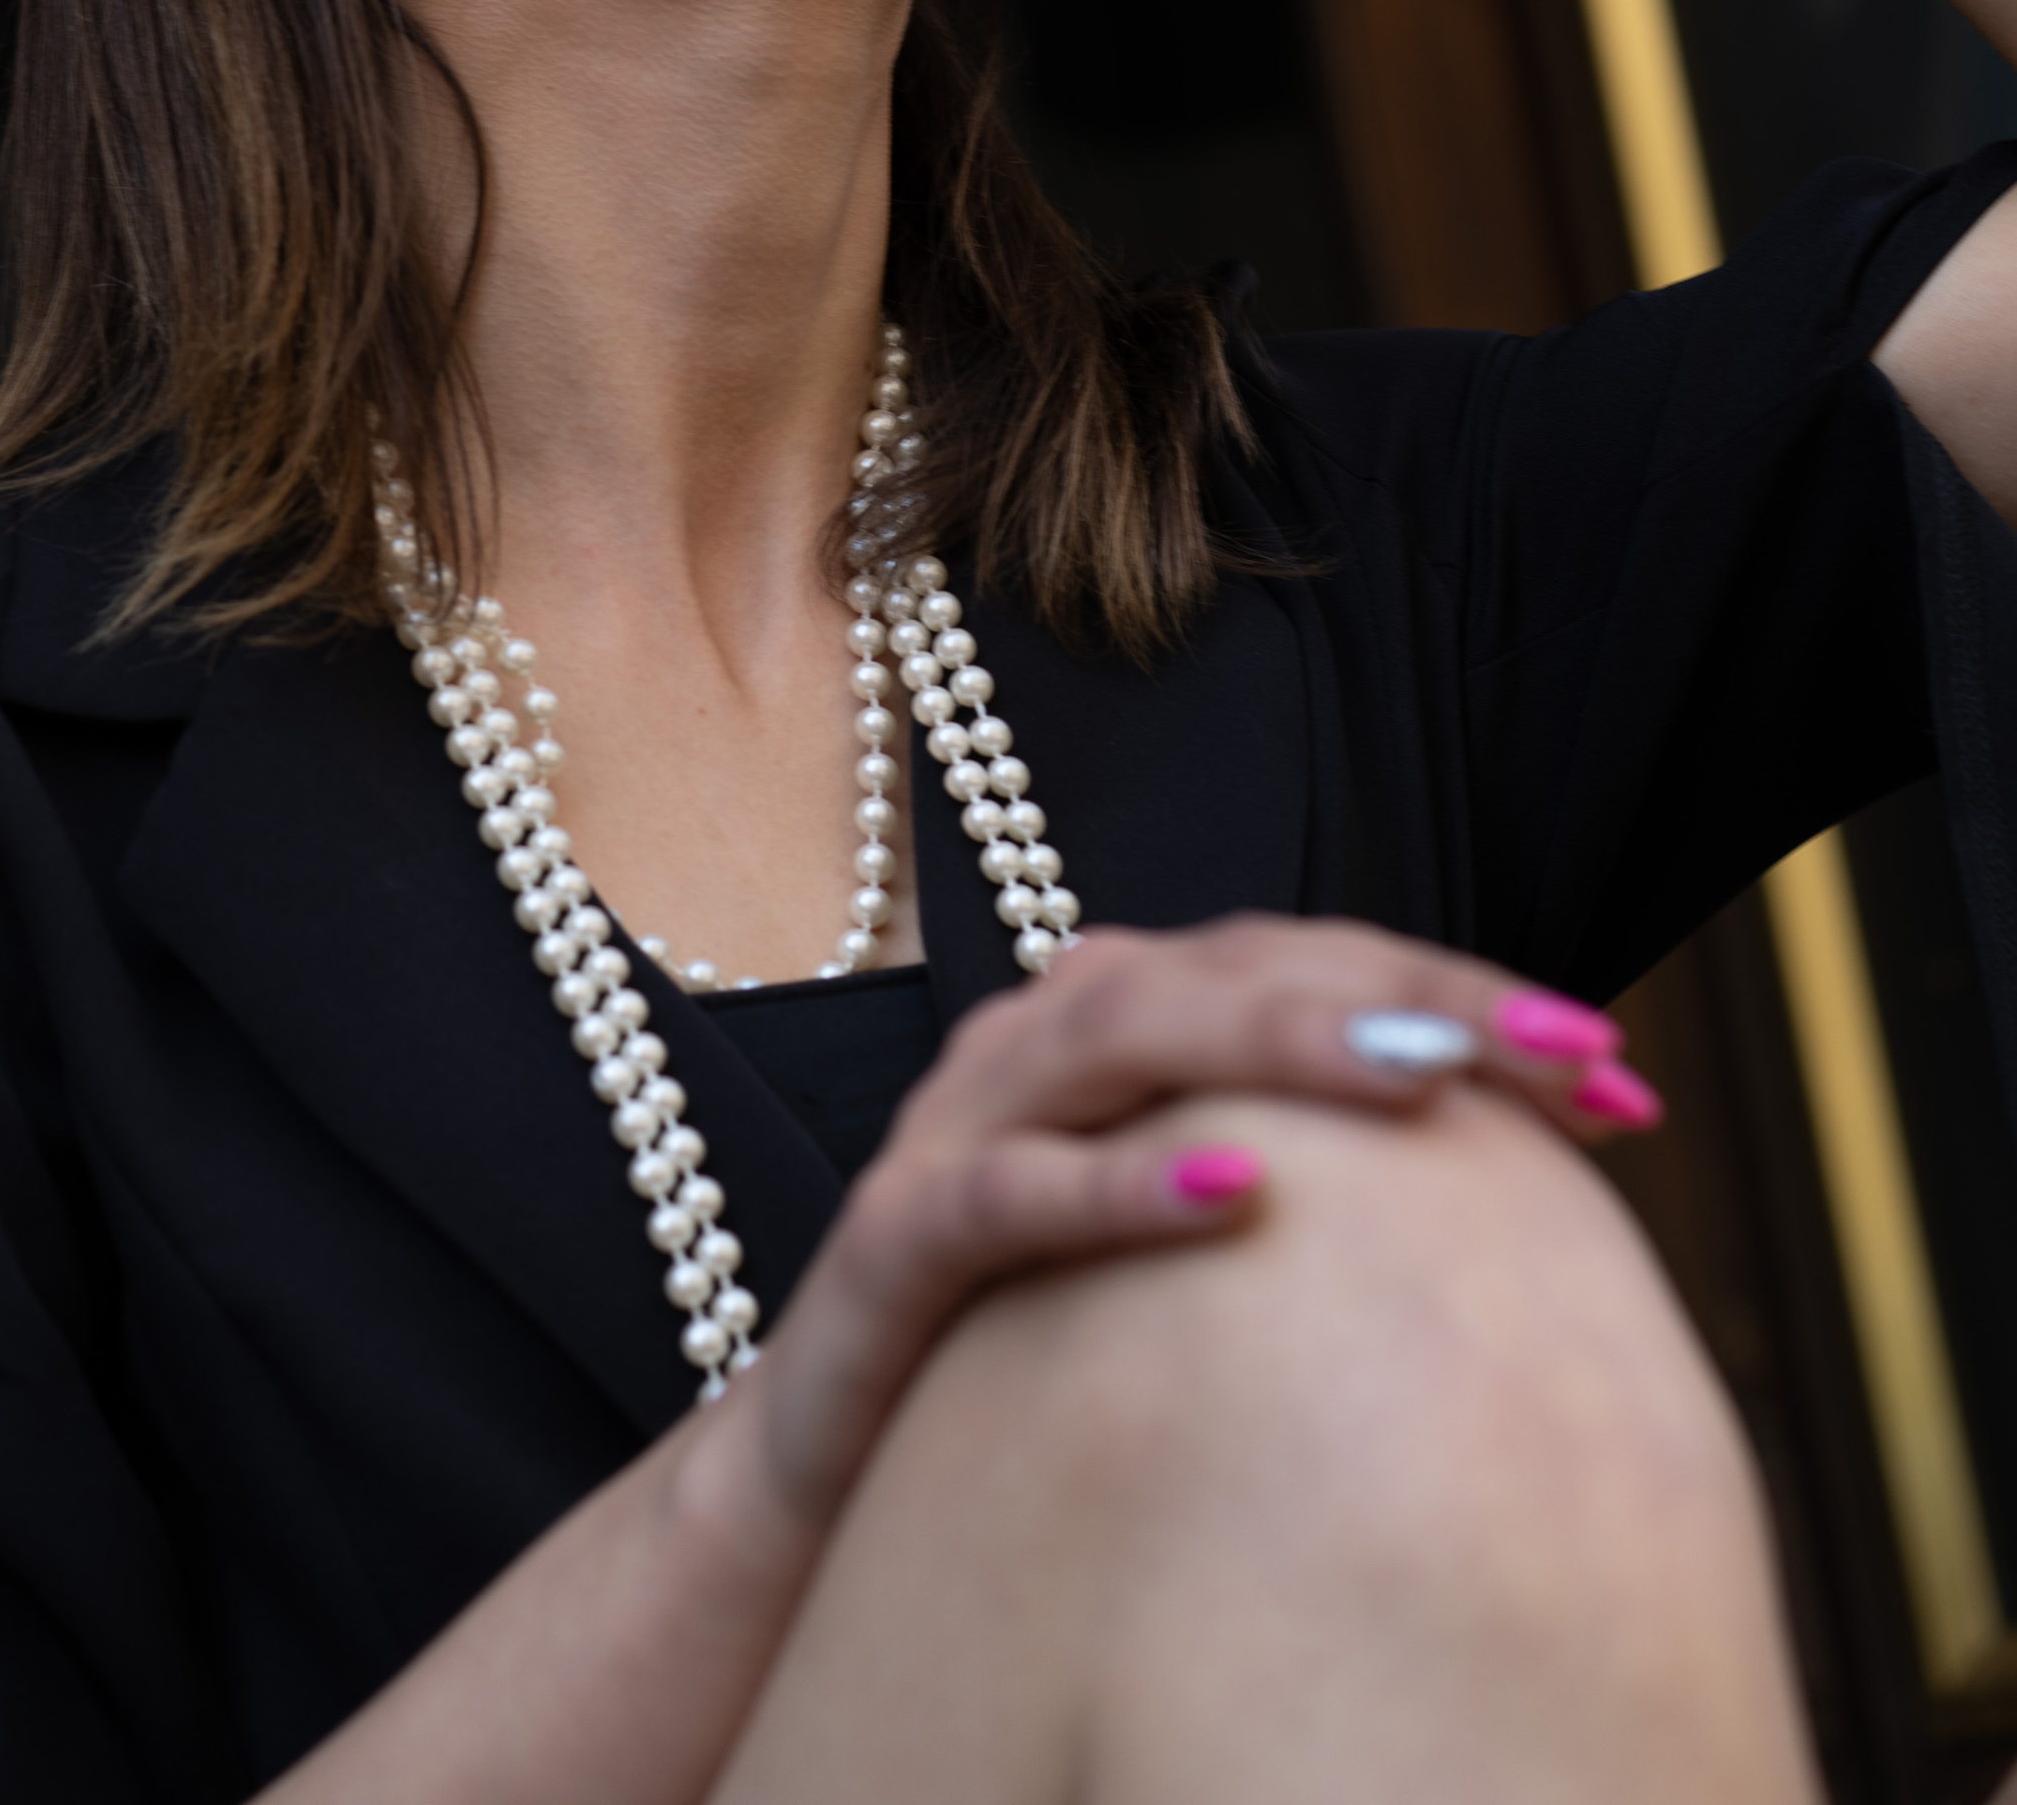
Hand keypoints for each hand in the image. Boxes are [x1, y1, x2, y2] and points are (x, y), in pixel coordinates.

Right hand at [709, 916, 1657, 1546]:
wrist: (832, 1478)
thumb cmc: (1042, 1351)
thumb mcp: (1193, 1242)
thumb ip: (1313, 1179)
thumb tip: (1532, 1188)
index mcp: (1123, 1027)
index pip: (1313, 969)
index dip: (1465, 998)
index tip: (1616, 1071)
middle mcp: (1043, 1042)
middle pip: (1236, 969)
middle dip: (1413, 996)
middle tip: (1568, 1049)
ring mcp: (958, 1125)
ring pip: (1121, 1031)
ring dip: (1277, 1041)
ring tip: (1424, 1072)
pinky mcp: (894, 1238)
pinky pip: (1005, 1191)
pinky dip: (1115, 1181)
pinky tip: (1232, 1189)